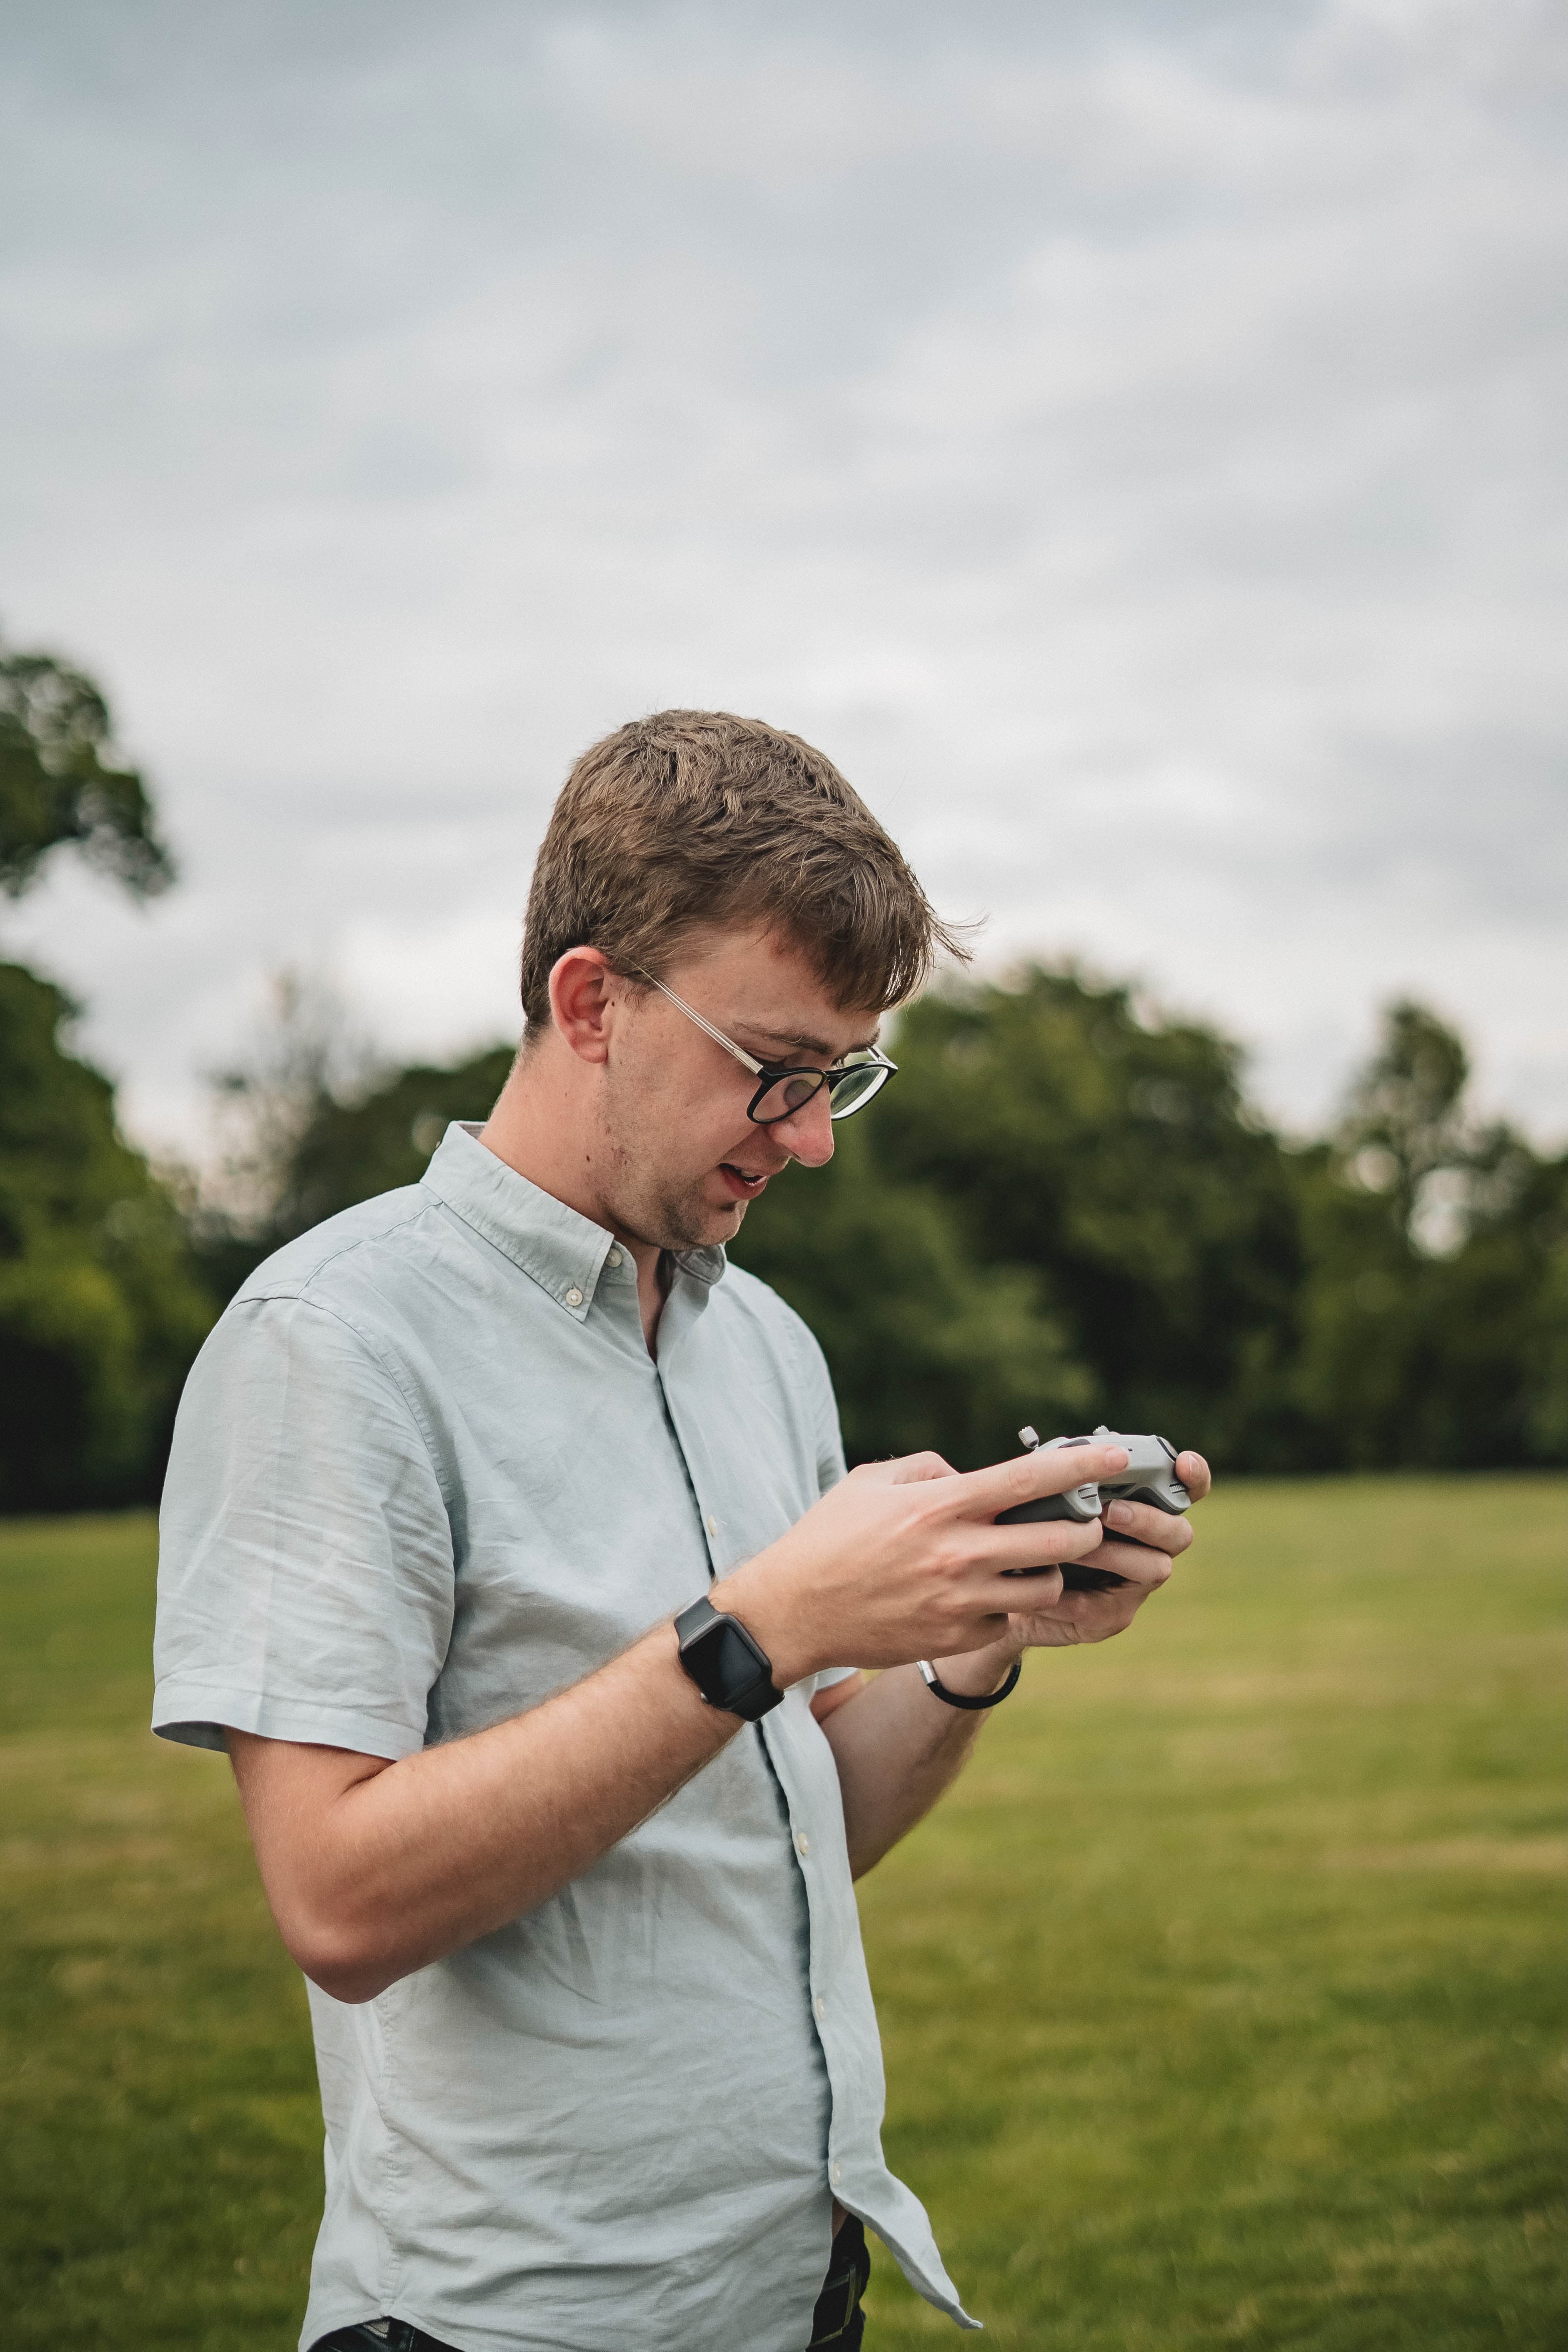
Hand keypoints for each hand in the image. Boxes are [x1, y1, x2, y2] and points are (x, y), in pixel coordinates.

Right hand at [718, 1439, 1134, 1685]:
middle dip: (1087, 1527)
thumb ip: (928, 1469)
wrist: (794, 1612)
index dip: (1081, 1466)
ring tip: (1035, 1559)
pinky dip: (1009, 1604)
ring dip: (1052, 1570)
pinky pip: (1009, 1618)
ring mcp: (960, 1601)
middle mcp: (958, 1553)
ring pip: (1046, 1586)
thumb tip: (969, 1473)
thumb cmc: (829, 1538)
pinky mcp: (955, 1637)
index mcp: (940, 1505)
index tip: (1117, 1459)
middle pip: (1060, 1539)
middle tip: (1085, 1520)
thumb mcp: (871, 1482)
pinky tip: (988, 1593)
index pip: (1028, 1479)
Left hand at [940, 1448, 1211, 1677]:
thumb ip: (1069, 1480)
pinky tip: (1044, 1579)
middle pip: (1178, 1533)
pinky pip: (1101, 1606)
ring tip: (1074, 1545)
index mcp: (1142, 1509)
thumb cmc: (1035, 1531)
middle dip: (1149, 1519)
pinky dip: (1070, 1592)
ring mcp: (1135, 1586)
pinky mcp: (1111, 1617)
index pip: (1184, 1491)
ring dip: (1113, 1553)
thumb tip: (1069, 1455)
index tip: (1184, 1463)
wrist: (1010, 1590)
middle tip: (1112, 1512)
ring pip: (1154, 1568)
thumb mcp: (1048, 1500)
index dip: (1193, 1477)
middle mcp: (1150, 1547)